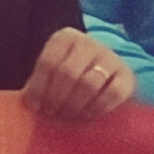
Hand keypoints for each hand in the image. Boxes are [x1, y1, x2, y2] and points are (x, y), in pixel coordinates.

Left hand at [19, 27, 134, 123]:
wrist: (102, 75)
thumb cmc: (67, 79)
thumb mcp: (50, 75)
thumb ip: (38, 85)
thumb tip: (26, 105)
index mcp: (65, 38)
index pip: (48, 62)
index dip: (39, 87)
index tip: (35, 106)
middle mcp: (89, 43)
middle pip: (68, 72)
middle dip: (57, 97)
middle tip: (52, 112)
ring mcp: (110, 57)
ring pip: (90, 83)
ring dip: (75, 104)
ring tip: (68, 114)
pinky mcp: (127, 75)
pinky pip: (113, 93)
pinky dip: (98, 107)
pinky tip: (88, 115)